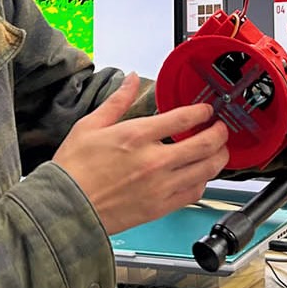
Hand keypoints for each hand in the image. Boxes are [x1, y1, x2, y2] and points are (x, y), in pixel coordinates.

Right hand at [54, 74, 229, 234]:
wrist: (66, 208)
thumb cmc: (74, 170)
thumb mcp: (89, 125)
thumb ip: (116, 101)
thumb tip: (130, 79)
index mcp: (136, 136)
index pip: (183, 119)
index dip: (201, 112)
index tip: (206, 110)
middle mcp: (153, 161)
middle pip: (204, 144)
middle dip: (219, 133)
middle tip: (221, 128)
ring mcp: (160, 186)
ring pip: (205, 170)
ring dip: (218, 157)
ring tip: (218, 150)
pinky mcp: (160, 207)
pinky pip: (193, 193)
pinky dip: (203, 181)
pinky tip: (200, 175)